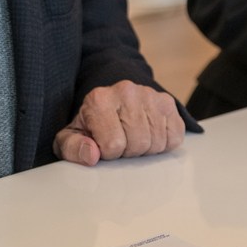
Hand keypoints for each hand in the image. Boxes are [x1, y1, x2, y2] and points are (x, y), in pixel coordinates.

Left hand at [54, 80, 185, 164]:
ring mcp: (150, 95)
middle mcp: (127, 91)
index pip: (112, 145)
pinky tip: (149, 134)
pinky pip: (174, 137)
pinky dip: (164, 143)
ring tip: (132, 138)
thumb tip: (91, 155)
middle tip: (120, 142)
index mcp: (99, 99)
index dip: (108, 153)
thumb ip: (73, 148)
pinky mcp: (167, 102)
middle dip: (128, 152)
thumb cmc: (90, 124)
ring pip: (157, 142)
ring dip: (146, 149)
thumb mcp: (71, 137)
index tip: (102, 143)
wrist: (109, 102)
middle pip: (138, 144)